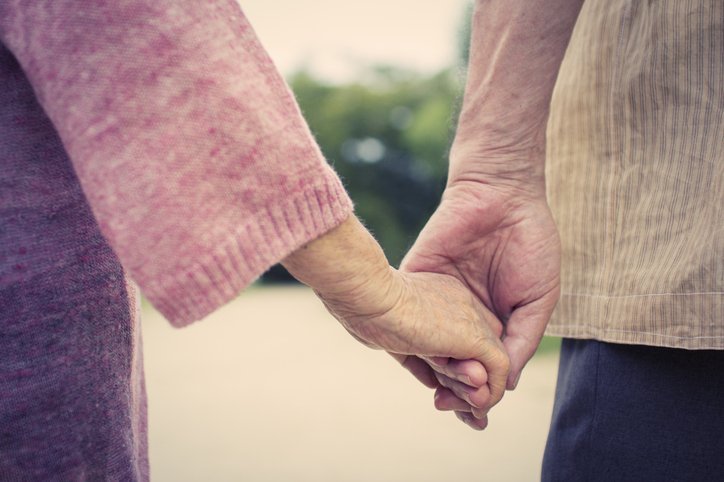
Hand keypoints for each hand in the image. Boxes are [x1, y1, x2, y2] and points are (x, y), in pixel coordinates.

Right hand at [322, 268, 509, 420]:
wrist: (368, 296)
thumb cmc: (364, 309)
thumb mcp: (392, 332)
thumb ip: (415, 353)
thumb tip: (431, 381)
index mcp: (442, 296)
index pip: (461, 334)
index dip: (454, 364)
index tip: (439, 387)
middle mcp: (462, 302)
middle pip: (479, 348)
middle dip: (471, 382)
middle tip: (460, 407)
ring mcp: (471, 317)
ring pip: (489, 360)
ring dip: (477, 392)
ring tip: (468, 411)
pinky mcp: (475, 336)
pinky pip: (498, 369)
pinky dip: (491, 393)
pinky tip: (476, 408)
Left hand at [402, 180, 560, 394]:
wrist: (501, 193)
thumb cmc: (530, 243)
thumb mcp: (537, 300)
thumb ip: (521, 340)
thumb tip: (507, 382)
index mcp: (491, 322)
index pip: (481, 366)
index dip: (481, 393)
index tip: (479, 416)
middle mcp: (460, 316)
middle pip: (450, 363)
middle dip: (451, 390)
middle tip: (451, 410)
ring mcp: (436, 300)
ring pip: (426, 346)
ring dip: (429, 374)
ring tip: (438, 397)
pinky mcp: (415, 281)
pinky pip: (407, 315)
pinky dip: (409, 340)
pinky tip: (417, 363)